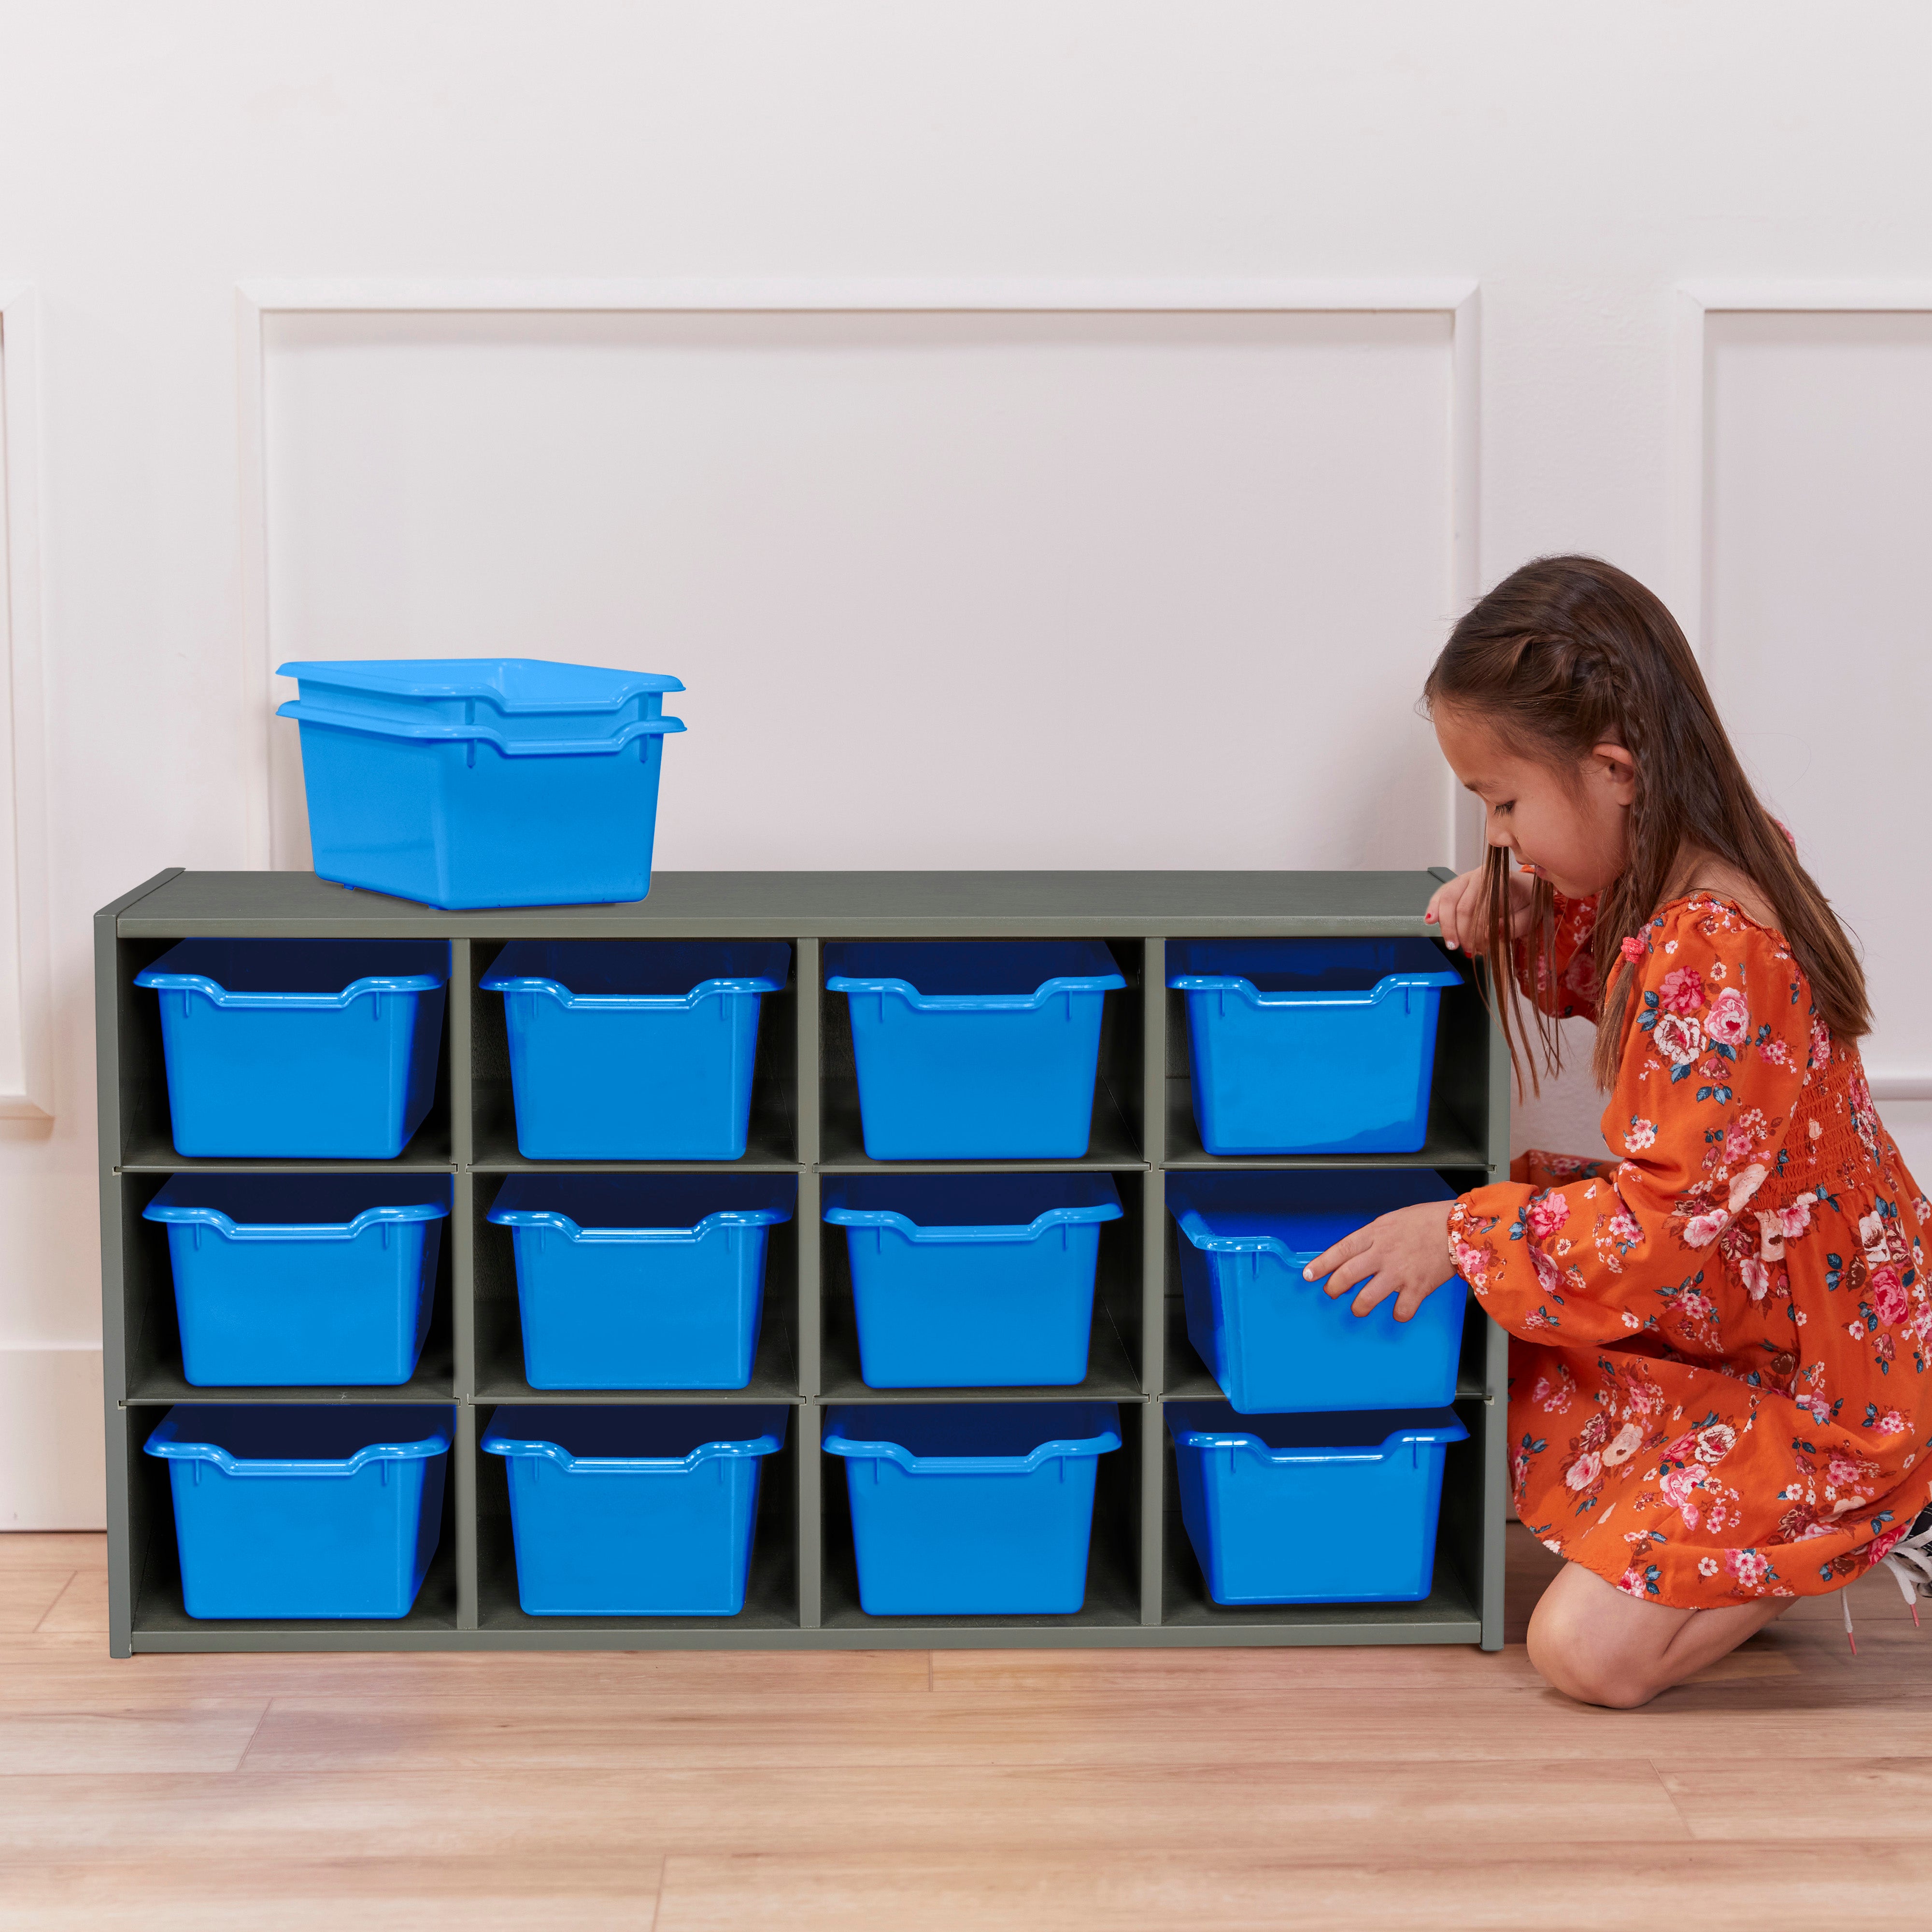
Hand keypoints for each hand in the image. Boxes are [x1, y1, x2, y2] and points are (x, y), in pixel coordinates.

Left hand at [1303, 1201, 1456, 1322]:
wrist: (1457, 1227)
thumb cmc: (1425, 1222)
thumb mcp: (1390, 1221)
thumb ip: (1372, 1238)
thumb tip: (1354, 1254)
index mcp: (1375, 1235)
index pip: (1339, 1251)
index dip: (1321, 1265)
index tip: (1308, 1275)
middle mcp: (1382, 1254)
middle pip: (1346, 1276)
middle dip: (1333, 1289)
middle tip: (1332, 1293)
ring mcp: (1399, 1273)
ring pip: (1366, 1298)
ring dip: (1358, 1307)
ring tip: (1358, 1308)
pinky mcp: (1417, 1288)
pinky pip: (1400, 1311)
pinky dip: (1397, 1314)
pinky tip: (1398, 1310)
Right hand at [1424, 865, 1533, 953]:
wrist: (1525, 888)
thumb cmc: (1528, 901)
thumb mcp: (1531, 915)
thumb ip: (1515, 925)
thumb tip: (1488, 933)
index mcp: (1498, 879)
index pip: (1479, 908)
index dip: (1477, 931)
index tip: (1480, 949)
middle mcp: (1478, 876)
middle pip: (1458, 903)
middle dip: (1457, 930)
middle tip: (1463, 949)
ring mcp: (1465, 879)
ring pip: (1446, 899)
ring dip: (1445, 924)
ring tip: (1451, 943)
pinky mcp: (1457, 885)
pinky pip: (1441, 895)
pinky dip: (1434, 908)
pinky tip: (1430, 920)